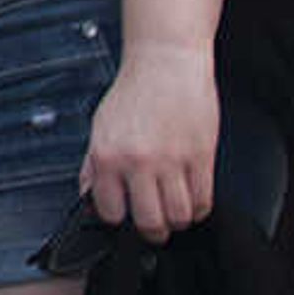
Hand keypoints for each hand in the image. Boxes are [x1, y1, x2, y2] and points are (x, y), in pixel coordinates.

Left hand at [82, 39, 218, 240]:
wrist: (165, 62)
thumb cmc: (133, 92)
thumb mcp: (100, 128)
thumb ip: (93, 165)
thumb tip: (89, 197)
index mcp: (106, 156)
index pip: (111, 212)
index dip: (120, 219)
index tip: (126, 217)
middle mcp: (137, 162)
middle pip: (150, 222)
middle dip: (153, 232)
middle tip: (155, 227)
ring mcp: (172, 161)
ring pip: (180, 216)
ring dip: (178, 221)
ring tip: (174, 212)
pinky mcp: (202, 156)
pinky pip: (204, 200)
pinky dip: (199, 208)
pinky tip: (192, 199)